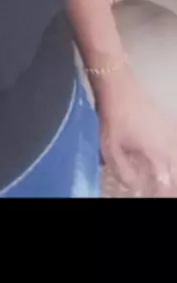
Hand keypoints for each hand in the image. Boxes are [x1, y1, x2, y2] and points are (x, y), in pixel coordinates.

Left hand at [96, 69, 176, 197]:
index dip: (162, 193)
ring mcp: (169, 130)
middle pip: (175, 170)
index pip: (166, 182)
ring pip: (176, 156)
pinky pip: (175, 143)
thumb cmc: (113, 118)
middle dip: (169, 184)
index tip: (156, 196)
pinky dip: (172, 154)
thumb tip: (134, 185)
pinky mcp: (166, 120)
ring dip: (171, 169)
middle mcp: (168, 143)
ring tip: (164, 178)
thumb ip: (123, 171)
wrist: (118, 86)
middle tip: (162, 191)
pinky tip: (166, 156)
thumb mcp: (111, 149)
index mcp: (157, 153)